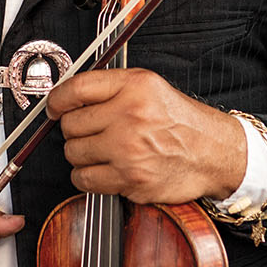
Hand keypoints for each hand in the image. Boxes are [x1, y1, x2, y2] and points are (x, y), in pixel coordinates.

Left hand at [45, 68, 246, 205]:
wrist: (212, 153)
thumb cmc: (180, 121)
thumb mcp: (149, 86)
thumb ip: (109, 86)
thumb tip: (65, 98)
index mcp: (135, 87)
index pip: (76, 89)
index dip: (57, 100)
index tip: (54, 107)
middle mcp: (131, 116)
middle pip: (70, 125)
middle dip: (75, 130)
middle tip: (91, 132)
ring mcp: (129, 150)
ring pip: (73, 153)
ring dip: (81, 155)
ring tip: (101, 151)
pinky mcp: (130, 179)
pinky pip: (85, 180)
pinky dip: (87, 177)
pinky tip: (104, 169)